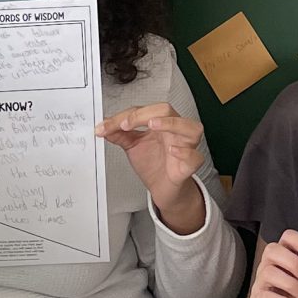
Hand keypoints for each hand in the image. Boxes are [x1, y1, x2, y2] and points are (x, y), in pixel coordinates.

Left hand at [97, 104, 205, 227]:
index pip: (145, 110)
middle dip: (145, 114)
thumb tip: (102, 126)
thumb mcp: (132, 145)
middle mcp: (176, 130)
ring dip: (171, 124)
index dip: (127, 115)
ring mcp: (186, 146)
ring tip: (153, 125)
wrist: (162, 187)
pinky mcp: (190, 165)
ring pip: (191, 128)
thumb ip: (118, 134)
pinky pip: (194, 156)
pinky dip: (185, 152)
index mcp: (161, 122)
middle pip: (167, 110)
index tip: (110, 125)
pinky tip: (172, 151)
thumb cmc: (153, 163)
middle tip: (126, 124)